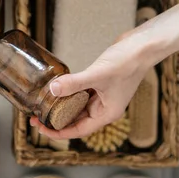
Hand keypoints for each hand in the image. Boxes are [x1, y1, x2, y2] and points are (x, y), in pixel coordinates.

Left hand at [30, 32, 150, 139]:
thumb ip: (74, 83)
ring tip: (42, 105)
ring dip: (61, 106)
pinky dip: (68, 92)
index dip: (59, 132)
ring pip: (77, 106)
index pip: (78, 130)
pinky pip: (80, 93)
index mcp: (106, 114)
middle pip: (76, 120)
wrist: (142, 45)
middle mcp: (104, 108)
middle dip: (56, 120)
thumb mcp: (98, 75)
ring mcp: (103, 96)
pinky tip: (57, 89)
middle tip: (36, 117)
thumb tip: (53, 90)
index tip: (42, 129)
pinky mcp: (100, 84)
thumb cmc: (128, 62)